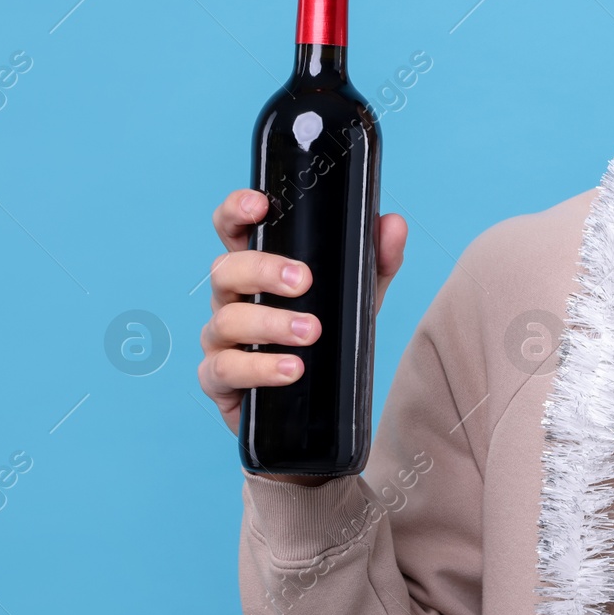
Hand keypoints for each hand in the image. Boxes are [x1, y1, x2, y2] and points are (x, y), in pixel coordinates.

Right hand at [197, 188, 407, 484]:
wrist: (321, 410)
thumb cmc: (329, 338)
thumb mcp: (360, 296)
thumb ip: (378, 259)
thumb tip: (393, 223)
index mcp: (258, 270)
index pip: (234, 230)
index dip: (236, 211)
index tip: (259, 204)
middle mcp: (232, 299)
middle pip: (225, 270)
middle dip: (263, 270)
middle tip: (304, 282)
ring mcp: (220, 340)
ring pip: (226, 321)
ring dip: (270, 324)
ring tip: (311, 333)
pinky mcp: (219, 381)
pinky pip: (223, 370)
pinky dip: (258, 368)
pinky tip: (290, 370)